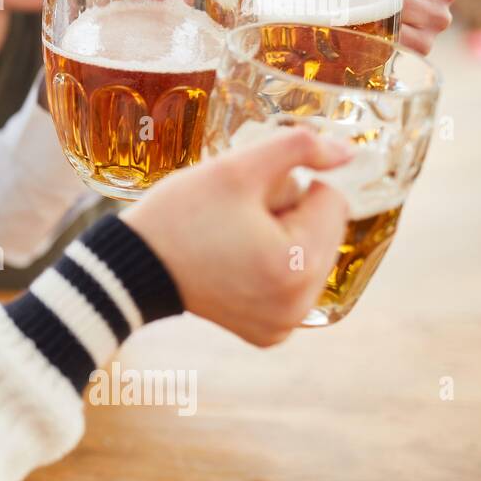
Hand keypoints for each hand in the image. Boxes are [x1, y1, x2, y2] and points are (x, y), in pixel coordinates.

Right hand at [121, 127, 351, 345]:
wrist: (132, 266)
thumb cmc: (180, 216)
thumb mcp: (236, 168)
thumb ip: (299, 146)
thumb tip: (349, 151)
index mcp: (298, 264)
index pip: (333, 200)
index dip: (292, 187)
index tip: (249, 198)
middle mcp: (300, 304)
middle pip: (326, 233)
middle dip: (291, 216)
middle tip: (238, 219)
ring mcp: (285, 324)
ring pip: (311, 258)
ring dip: (284, 242)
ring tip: (234, 241)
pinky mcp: (270, 333)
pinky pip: (292, 287)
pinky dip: (272, 271)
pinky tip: (235, 265)